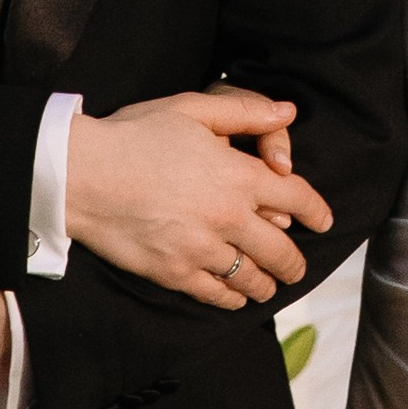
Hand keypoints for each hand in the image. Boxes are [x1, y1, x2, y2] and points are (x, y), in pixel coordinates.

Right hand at [65, 87, 332, 306]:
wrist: (84, 175)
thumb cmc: (136, 135)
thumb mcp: (192, 109)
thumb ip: (245, 112)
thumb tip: (287, 113)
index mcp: (238, 176)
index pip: (296, 198)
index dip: (316, 211)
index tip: (323, 220)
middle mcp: (228, 218)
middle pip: (281, 250)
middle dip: (295, 261)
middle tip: (298, 267)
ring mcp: (202, 250)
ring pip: (252, 278)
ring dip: (267, 283)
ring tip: (270, 284)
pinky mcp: (175, 273)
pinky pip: (217, 294)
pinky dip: (234, 298)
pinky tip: (237, 297)